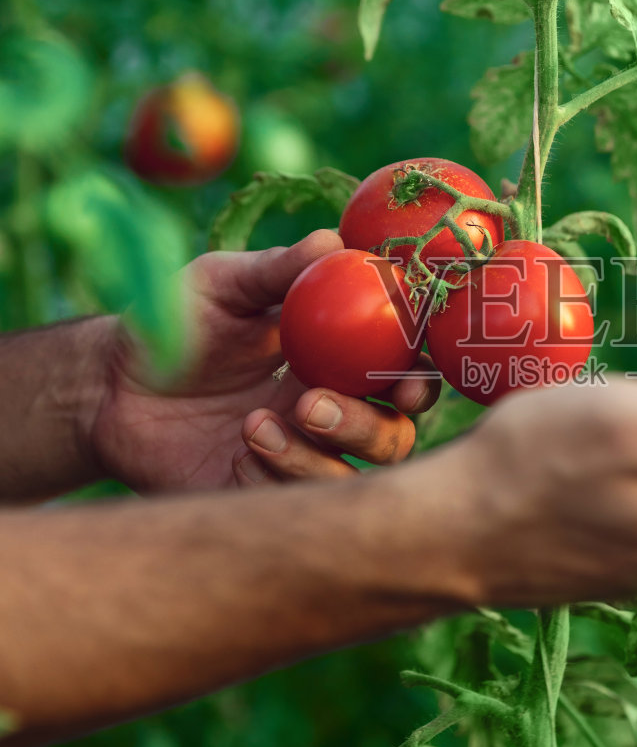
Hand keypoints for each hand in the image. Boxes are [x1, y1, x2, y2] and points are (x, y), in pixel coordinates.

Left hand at [91, 231, 438, 493]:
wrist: (108, 385)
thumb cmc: (173, 323)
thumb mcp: (220, 284)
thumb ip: (277, 269)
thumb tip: (335, 239)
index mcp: (336, 360)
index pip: (401, 374)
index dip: (418, 380)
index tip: (406, 379)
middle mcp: (330, 413)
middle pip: (392, 437)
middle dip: (365, 426)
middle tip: (310, 403)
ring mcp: (299, 460)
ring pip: (347, 480)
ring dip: (312, 457)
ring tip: (252, 425)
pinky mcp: (260, 498)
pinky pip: (293, 507)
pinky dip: (273, 479)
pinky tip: (236, 451)